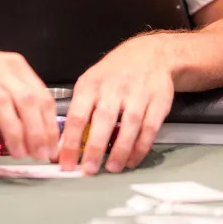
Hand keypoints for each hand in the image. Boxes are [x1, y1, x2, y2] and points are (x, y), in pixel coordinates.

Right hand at [0, 37, 56, 160]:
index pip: (41, 95)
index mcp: (14, 66)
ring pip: (2, 103)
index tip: (52, 147)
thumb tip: (31, 135)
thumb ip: (11, 102)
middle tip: (39, 154)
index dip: (49, 124)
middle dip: (36, 130)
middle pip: (26, 99)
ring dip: (13, 131)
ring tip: (18, 153)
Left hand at [58, 36, 173, 174]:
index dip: (69, 141)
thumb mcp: (91, 82)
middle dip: (94, 148)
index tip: (65, 162)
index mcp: (91, 84)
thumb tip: (64, 143)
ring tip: (112, 168)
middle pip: (103, 120)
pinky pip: (150, 128)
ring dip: (120, 150)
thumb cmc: (115, 73)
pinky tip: (132, 159)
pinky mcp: (158, 100)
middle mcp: (114, 87)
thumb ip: (79, 110)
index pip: (77, 115)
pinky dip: (141, 147)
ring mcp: (138, 93)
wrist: (149, 54)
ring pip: (130, 125)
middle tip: (88, 169)